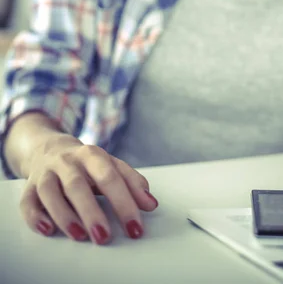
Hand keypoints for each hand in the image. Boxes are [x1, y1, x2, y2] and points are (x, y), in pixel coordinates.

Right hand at [20, 134, 158, 243]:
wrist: (50, 148)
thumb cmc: (87, 163)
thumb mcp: (111, 165)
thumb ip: (132, 182)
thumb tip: (151, 204)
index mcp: (92, 154)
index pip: (110, 177)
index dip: (124, 203)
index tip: (135, 228)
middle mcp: (67, 161)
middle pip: (78, 185)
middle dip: (91, 212)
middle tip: (105, 237)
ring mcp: (46, 173)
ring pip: (50, 192)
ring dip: (64, 215)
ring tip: (80, 236)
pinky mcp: (29, 186)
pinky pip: (27, 201)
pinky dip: (35, 216)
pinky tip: (48, 230)